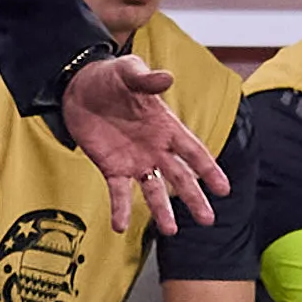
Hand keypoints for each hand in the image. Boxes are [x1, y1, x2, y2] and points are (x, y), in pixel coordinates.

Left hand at [63, 53, 227, 234]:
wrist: (78, 87)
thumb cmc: (110, 77)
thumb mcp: (128, 71)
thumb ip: (146, 79)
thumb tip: (166, 78)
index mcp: (165, 126)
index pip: (192, 151)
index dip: (209, 169)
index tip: (224, 189)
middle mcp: (155, 148)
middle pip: (180, 177)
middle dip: (194, 197)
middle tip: (208, 219)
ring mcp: (134, 160)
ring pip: (153, 190)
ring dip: (162, 210)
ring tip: (171, 230)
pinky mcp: (111, 168)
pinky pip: (118, 192)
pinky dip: (120, 209)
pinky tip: (121, 226)